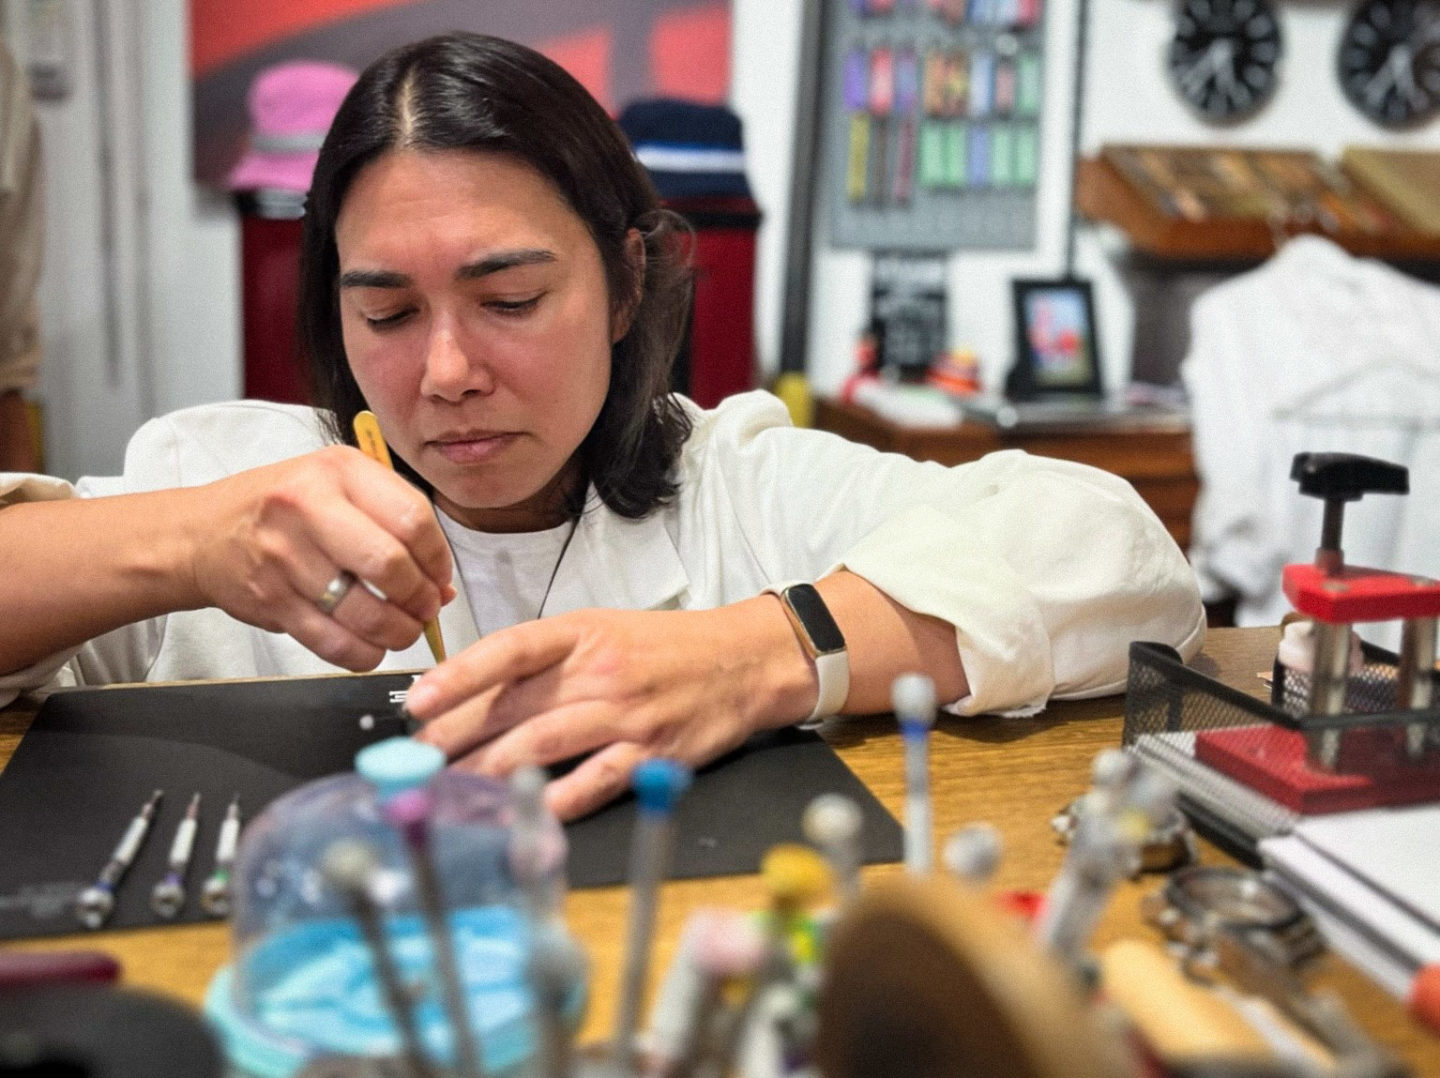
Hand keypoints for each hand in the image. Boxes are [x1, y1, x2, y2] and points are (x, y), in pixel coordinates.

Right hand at [187, 446, 453, 670]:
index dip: (438, 558)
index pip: (413, 518)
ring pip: (364, 611)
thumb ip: (393, 524)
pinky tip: (371, 646)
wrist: (202, 534)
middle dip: (420, 598)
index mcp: (338, 471)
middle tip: (425, 608)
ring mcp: (285, 556)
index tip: (440, 577)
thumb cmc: (282, 509)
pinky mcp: (271, 600)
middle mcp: (308, 507)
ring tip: (403, 630)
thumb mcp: (338, 487)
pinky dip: (363, 653)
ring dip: (397, 632)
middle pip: (391, 565)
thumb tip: (442, 585)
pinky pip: (333, 642)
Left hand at [405, 602, 806, 819]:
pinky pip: (593, 783)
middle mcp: (601, 671)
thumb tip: (473, 689)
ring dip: (489, 773)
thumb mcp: (603, 629)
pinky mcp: (651, 754)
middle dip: (456, 738)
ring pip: (542, 747)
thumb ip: (545, 657)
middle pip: (514, 708)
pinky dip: (554, 802)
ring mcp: (627, 714)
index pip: (510, 649)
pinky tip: (522, 816)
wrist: (745, 660)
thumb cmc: (666, 647)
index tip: (418, 701)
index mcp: (583, 633)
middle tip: (416, 762)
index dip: (459, 676)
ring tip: (451, 790)